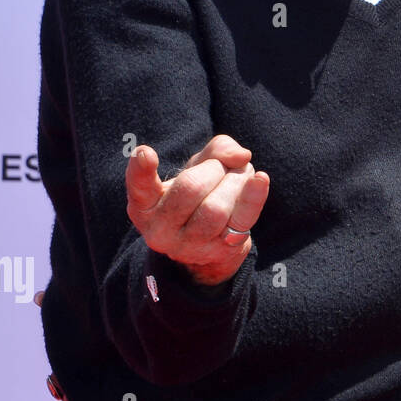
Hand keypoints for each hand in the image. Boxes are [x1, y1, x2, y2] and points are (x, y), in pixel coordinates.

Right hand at [125, 135, 269, 286]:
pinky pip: (241, 219)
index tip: (145, 152)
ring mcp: (189, 246)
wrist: (213, 239)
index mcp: (145, 206)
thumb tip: (240, 156)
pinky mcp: (220, 250)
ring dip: (235, 181)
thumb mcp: (198, 167)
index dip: (140, 171)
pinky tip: (260, 178)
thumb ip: (216, 150)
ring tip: (239, 176)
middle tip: (223, 167)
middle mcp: (160, 230)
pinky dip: (254, 196)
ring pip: (216, 207)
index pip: (139, 188)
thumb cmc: (200, 193)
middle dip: (215, 168)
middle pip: (191, 188)